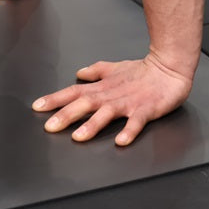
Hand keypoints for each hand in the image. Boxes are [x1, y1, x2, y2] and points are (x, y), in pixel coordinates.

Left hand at [33, 55, 193, 145]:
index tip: (38, 106)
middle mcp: (111, 95)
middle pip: (85, 103)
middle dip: (67, 115)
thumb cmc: (143, 71)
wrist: (170, 67)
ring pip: (107, 114)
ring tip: (79, 137)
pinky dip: (129, 131)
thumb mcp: (115, 68)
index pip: (74, 92)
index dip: (56, 99)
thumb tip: (80, 73)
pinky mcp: (146, 110)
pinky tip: (121, 141)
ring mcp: (128, 103)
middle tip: (50, 126)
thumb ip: (96, 71)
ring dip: (92, 125)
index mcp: (103, 87)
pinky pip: (136, 122)